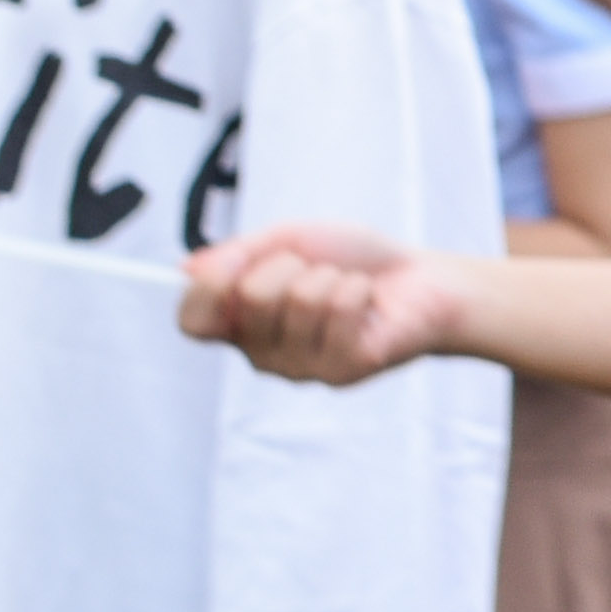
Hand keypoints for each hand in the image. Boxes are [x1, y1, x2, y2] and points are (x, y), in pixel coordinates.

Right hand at [180, 222, 465, 382]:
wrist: (425, 278)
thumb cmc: (355, 260)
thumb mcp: (292, 240)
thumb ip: (239, 253)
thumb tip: (185, 269)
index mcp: (242, 326)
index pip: (192, 323)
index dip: (207, 287)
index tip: (237, 258)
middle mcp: (264, 355)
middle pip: (249, 297)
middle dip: (290, 263)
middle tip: (318, 270)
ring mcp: (302, 369)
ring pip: (299, 299)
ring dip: (331, 276)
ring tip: (347, 287)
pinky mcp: (343, 371)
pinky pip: (339, 309)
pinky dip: (358, 288)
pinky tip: (370, 303)